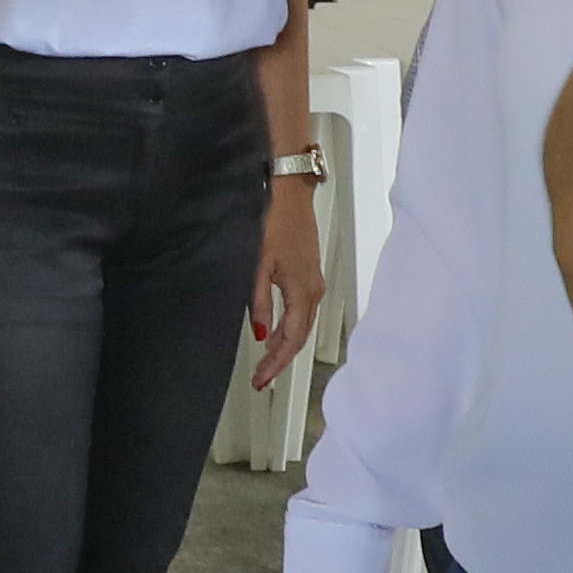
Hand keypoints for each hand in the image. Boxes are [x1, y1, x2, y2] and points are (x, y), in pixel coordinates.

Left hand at [247, 181, 322, 384]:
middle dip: (280, 359)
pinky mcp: (310, 275)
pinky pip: (302, 311)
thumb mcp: (258, 265)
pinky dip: (289, 327)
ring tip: (265, 361)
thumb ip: (258, 301)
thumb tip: (260, 333)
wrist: (290, 194)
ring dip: (284, 344)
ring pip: (302, 325)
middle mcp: (314, 291)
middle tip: (261, 377)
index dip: (277, 363)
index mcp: (302, 292)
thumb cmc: (274, 222)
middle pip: (300, 336)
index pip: (291, 339)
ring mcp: (314, 283)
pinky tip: (275, 331)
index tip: (262, 379)